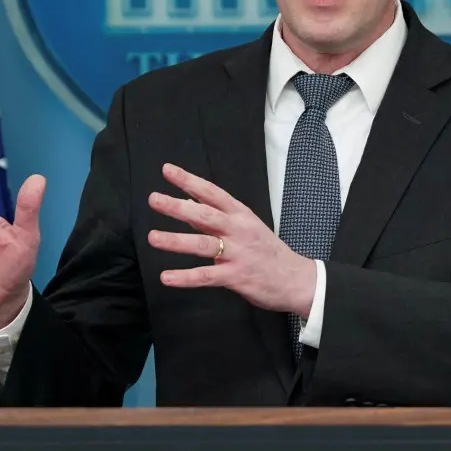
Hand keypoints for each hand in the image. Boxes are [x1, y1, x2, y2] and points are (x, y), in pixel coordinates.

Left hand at [147, 163, 315, 316]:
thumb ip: (217, 217)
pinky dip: (185, 277)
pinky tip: (166, 277)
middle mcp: (238, 230)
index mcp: (241, 215)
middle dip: (177, 207)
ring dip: (176, 240)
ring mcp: (238, 253)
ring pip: (203, 244)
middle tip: (154, 199)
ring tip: (153, 237)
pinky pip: (207, 276)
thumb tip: (187, 203)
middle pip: (204, 215)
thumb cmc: (268, 252)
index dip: (189, 181)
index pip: (212, 192)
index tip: (167, 170)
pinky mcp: (237, 276)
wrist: (297, 279)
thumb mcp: (247, 227)